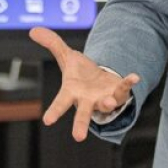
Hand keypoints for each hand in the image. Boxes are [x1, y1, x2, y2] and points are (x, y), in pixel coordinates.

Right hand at [29, 26, 139, 141]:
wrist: (100, 81)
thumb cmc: (80, 74)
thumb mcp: (66, 56)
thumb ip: (52, 44)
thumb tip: (33, 29)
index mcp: (72, 93)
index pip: (61, 102)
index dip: (54, 111)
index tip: (47, 120)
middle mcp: (88, 100)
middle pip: (83, 114)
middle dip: (81, 124)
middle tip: (78, 137)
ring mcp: (104, 99)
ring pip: (105, 105)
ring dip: (106, 104)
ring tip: (107, 101)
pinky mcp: (118, 93)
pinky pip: (124, 89)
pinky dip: (128, 83)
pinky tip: (134, 77)